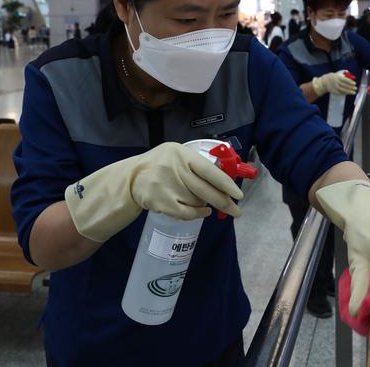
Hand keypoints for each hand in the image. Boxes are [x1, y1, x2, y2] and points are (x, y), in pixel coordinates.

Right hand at [65, 142, 242, 241]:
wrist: (129, 178)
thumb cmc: (161, 166)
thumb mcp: (176, 156)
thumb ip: (197, 165)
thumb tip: (226, 182)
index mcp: (182, 154)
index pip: (209, 170)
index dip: (226, 184)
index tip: (239, 194)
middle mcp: (175, 168)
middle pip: (206, 190)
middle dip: (225, 202)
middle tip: (237, 210)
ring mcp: (167, 186)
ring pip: (198, 202)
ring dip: (206, 205)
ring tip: (206, 204)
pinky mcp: (160, 202)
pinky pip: (187, 213)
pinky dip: (198, 214)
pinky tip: (203, 212)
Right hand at [312, 71, 356, 96]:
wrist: (324, 82)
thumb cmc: (333, 77)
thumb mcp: (337, 74)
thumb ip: (343, 74)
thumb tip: (350, 75)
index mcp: (337, 77)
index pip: (345, 80)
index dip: (350, 82)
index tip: (354, 83)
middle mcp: (336, 82)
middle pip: (344, 85)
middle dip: (351, 87)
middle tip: (355, 88)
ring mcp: (334, 87)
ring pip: (343, 90)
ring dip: (349, 92)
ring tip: (354, 92)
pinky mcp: (334, 91)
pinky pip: (340, 93)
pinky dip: (345, 93)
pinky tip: (348, 93)